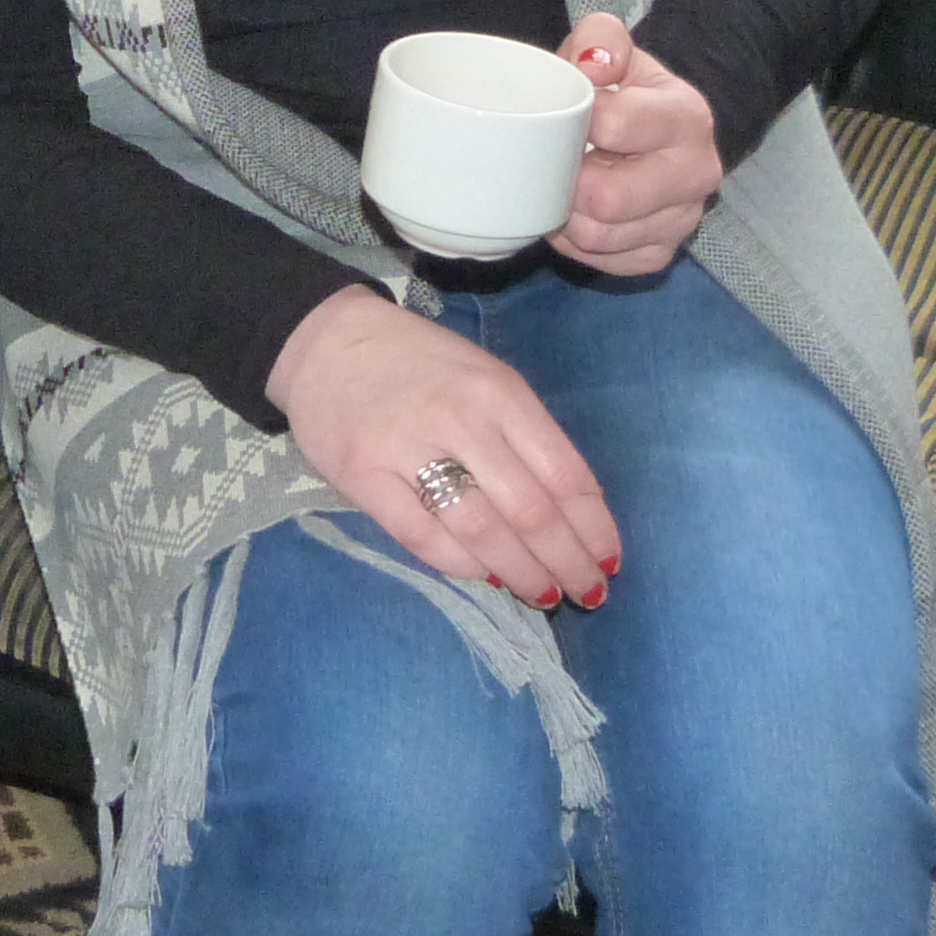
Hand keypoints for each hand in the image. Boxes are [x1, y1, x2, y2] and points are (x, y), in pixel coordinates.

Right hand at [267, 285, 619, 605]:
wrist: (327, 340)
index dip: (593, 526)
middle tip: (586, 593)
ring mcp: (408, 447)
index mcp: (501, 393)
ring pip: (482, 530)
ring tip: (543, 596)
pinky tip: (485, 577)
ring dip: (521, 573)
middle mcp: (461, 419)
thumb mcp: (485, 379)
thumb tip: (567, 515)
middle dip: (567, 560)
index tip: (609, 559)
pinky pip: (422, 536)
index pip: (564, 473)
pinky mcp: (362, 475)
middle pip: (530, 510)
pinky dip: (460, 565)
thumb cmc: (421, 365)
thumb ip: (524, 437)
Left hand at [551, 13, 720, 277]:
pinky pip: (602, 262)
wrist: (655, 128)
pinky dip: (575, 242)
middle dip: (568, 182)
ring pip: (599, 237)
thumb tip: (593, 64)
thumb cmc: (621, 88)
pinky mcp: (660, 254)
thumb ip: (601, 39)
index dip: (574, 122)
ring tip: (559, 186)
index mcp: (686, 116)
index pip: (616, 125)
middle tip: (552, 162)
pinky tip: (575, 212)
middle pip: (610, 199)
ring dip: (566, 215)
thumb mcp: (612, 48)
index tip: (561, 117)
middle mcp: (696, 173)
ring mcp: (682, 220)